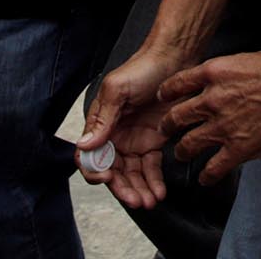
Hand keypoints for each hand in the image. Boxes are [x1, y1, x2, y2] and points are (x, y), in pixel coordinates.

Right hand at [79, 45, 188, 208]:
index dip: (95, 171)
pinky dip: (154, 182)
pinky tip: (159, 192)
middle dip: (123, 189)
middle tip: (136, 200)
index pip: (90, 156)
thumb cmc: (142, 68)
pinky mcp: (154, 141)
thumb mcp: (117, 90)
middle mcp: (115, 136)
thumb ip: (103, 119)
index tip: (108, 177)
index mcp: (100, 124)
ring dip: (139, 190)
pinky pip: (151, 168)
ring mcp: (134, 140)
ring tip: (150, 201)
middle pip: (113, 171)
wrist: (174, 59)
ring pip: (132, 174)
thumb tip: (86, 145)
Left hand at [159, 46, 260, 183]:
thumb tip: (219, 86)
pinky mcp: (240, 148)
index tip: (163, 100)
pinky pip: (213, 168)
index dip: (166, 94)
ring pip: (188, 145)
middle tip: (167, 132)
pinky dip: (206, 176)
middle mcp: (213, 98)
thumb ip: (227, 75)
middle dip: (168, 127)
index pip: (176, 84)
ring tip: (183, 156)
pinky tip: (206, 178)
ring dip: (183, 152)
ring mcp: (225, 126)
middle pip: (176, 117)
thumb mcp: (247, 60)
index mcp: (215, 72)